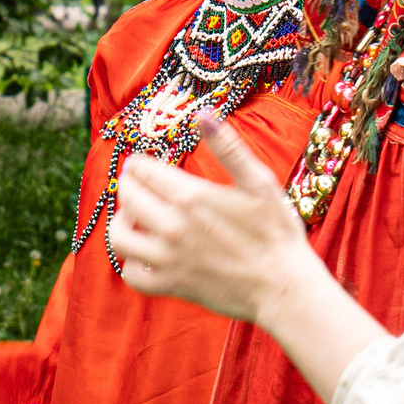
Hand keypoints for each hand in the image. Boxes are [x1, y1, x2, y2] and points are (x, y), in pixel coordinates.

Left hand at [109, 116, 314, 324]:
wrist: (284, 287)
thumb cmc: (277, 233)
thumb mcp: (260, 183)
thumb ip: (228, 148)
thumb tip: (203, 115)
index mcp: (191, 196)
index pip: (142, 170)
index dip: (139, 163)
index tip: (143, 163)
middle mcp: (173, 226)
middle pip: (127, 198)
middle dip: (128, 185)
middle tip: (137, 184)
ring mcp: (169, 259)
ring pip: (119, 237)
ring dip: (121, 222)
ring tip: (134, 218)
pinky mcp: (172, 285)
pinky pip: (132, 275)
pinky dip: (130, 264)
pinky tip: (144, 254)